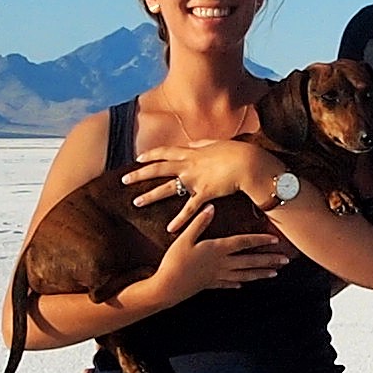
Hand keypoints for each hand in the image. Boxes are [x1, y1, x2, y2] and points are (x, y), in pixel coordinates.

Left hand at [127, 137, 279, 211]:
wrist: (249, 163)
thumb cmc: (236, 152)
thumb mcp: (216, 143)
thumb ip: (202, 144)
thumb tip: (192, 143)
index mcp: (191, 152)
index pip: (165, 152)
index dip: (150, 155)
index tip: (137, 159)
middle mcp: (189, 165)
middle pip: (158, 169)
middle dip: (139, 174)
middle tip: (123, 180)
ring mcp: (195, 179)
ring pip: (167, 188)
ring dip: (150, 196)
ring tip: (136, 202)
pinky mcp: (204, 193)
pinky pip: (189, 209)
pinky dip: (180, 220)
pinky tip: (170, 229)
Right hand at [134, 187, 294, 308]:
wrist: (167, 287)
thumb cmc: (175, 261)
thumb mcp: (185, 238)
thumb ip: (199, 222)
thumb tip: (212, 207)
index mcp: (218, 250)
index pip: (244, 243)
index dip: (260, 240)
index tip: (275, 240)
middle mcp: (222, 264)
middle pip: (250, 261)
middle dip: (269, 260)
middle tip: (286, 261)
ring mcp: (218, 276)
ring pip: (245, 275)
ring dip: (260, 274)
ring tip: (274, 273)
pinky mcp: (211, 285)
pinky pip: (229, 284)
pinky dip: (239, 283)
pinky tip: (243, 285)